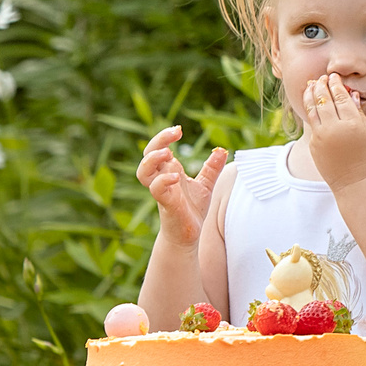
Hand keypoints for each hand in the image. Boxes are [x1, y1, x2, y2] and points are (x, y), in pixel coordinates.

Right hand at [136, 126, 228, 247]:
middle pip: (148, 154)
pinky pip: (157, 190)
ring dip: (152, 160)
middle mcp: (162, 178)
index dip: (164, 136)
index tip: (179, 130)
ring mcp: (162, 191)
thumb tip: (222, 150)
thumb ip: (212, 168)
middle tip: (176, 132)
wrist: (188, 235)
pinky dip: (163, 181)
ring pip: (143, 172)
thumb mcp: (206, 185)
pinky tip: (176, 177)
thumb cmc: (192, 210)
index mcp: (169, 170)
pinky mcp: (166, 204)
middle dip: (158, 140)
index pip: (158, 147)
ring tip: (167, 153)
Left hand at [297, 75, 365, 189]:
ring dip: (311, 94)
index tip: (334, 76)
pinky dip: (309, 109)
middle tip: (322, 77)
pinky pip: (311, 122)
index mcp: (352, 123)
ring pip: (312, 109)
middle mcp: (335, 128)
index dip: (336, 84)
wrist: (354, 181)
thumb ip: (360, 112)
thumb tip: (352, 94)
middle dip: (322, 85)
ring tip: (311, 84)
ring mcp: (322, 136)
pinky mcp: (314, 144)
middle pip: (324, 100)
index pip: (341, 97)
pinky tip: (310, 101)